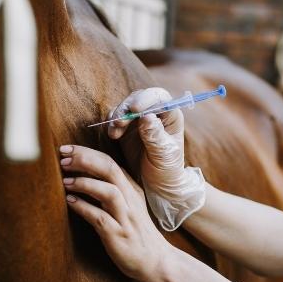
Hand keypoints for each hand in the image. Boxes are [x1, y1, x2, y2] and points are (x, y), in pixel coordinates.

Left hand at [60, 144, 172, 281]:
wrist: (156, 261)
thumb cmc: (137, 233)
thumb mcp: (128, 207)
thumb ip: (111, 191)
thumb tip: (84, 177)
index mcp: (132, 190)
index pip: (110, 162)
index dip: (87, 153)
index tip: (67, 149)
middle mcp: (130, 200)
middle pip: (110, 169)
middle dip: (85, 160)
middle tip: (63, 157)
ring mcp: (126, 217)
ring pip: (108, 191)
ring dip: (85, 183)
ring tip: (65, 181)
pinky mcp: (118, 235)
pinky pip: (100, 217)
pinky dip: (84, 207)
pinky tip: (70, 202)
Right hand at [107, 88, 205, 230]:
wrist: (157, 184)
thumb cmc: (167, 169)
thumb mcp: (163, 155)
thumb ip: (155, 136)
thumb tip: (146, 116)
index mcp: (171, 115)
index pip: (159, 97)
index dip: (145, 99)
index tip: (134, 110)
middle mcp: (155, 113)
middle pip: (138, 98)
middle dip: (126, 108)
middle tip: (118, 123)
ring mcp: (139, 119)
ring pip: (124, 107)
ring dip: (116, 117)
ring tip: (114, 134)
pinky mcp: (126, 128)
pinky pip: (115, 118)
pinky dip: (111, 124)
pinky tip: (112, 136)